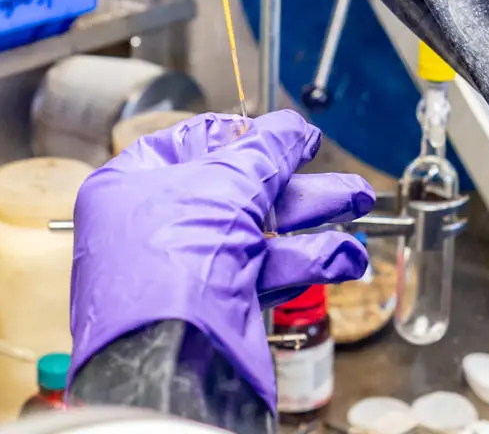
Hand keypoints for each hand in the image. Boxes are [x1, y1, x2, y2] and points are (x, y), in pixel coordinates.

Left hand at [68, 111, 372, 406]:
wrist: (174, 359)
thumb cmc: (171, 263)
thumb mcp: (224, 184)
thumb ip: (266, 151)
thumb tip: (293, 130)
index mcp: (130, 187)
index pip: (185, 144)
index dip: (236, 134)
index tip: (283, 133)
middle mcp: (155, 227)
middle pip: (234, 188)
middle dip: (294, 179)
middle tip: (333, 170)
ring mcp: (188, 269)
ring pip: (260, 231)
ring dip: (313, 215)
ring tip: (358, 200)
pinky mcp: (221, 305)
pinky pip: (267, 271)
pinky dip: (308, 259)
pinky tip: (346, 254)